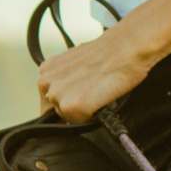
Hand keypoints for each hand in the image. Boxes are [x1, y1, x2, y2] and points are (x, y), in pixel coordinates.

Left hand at [36, 32, 155, 123]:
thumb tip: (65, 100)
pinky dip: (92, 116)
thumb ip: (65, 82)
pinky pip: (80, 123)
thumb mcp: (75, 66)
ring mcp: (57, 94)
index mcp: (46, 71)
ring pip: (68, 118)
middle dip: (73, 108)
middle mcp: (45, 82)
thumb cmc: (107, 56)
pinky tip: (100, 98)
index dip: (65, 104)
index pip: (47, 103)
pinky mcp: (71, 106)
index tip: (80, 97)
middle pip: (56, 112)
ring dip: (83, 112)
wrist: (125, 47)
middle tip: (93, 92)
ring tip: (97, 92)